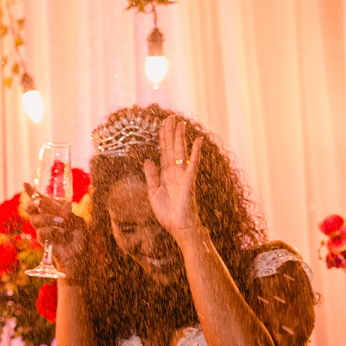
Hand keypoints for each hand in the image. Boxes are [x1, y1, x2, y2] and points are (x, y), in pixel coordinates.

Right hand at [24, 182, 87, 275]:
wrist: (78, 255)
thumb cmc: (78, 237)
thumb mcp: (76, 222)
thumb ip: (68, 213)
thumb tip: (65, 204)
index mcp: (53, 211)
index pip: (40, 199)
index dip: (31, 192)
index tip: (25, 183)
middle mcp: (45, 219)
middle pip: (29, 208)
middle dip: (32, 204)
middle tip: (39, 203)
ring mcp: (42, 229)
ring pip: (35, 220)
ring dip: (48, 219)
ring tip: (61, 223)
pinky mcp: (43, 240)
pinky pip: (42, 232)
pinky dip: (53, 231)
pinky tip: (62, 234)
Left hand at [142, 116, 203, 236]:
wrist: (179, 227)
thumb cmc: (168, 213)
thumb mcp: (153, 192)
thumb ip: (151, 176)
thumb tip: (148, 160)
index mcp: (166, 174)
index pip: (164, 152)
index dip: (163, 139)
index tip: (163, 125)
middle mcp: (175, 172)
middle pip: (172, 148)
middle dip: (170, 133)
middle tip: (170, 117)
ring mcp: (183, 176)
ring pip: (181, 152)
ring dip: (180, 138)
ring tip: (180, 123)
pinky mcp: (189, 182)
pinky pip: (193, 164)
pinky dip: (195, 152)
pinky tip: (197, 140)